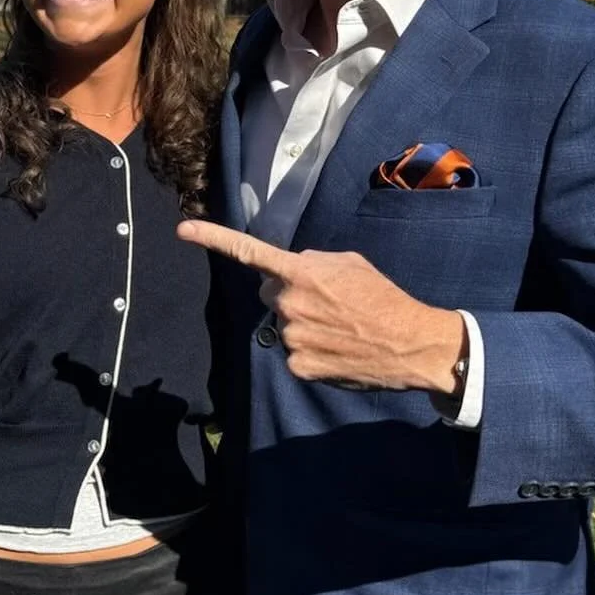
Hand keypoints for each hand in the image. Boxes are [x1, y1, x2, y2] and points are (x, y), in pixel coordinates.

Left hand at [178, 220, 464, 394]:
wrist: (412, 344)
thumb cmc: (384, 299)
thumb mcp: (351, 264)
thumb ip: (313, 262)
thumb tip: (291, 271)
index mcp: (301, 272)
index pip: (248, 251)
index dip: (212, 238)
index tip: (182, 229)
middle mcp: (289, 303)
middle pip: (272, 293)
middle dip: (291, 294)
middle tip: (329, 303)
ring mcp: (291, 336)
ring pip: (284, 324)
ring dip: (304, 324)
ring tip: (341, 327)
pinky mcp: (298, 365)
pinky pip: (294, 353)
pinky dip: (311, 352)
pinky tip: (338, 349)